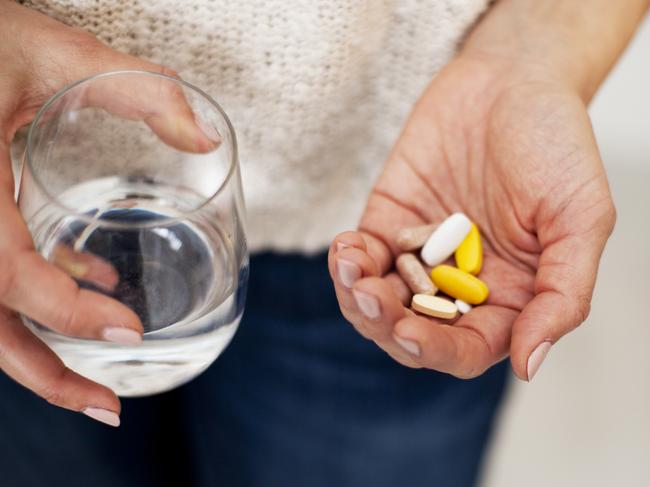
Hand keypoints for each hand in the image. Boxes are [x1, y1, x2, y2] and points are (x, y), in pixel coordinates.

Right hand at [0, 2, 213, 423]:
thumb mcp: (51, 50)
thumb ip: (138, 89)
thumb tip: (206, 141)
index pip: (0, 268)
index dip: (61, 310)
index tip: (129, 330)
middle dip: (44, 374)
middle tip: (107, 407)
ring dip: (39, 351)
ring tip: (98, 377)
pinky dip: (40, 298)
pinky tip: (88, 288)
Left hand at [328, 54, 615, 379]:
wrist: (511, 79)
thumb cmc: (556, 144)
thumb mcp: (581, 218)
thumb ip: (561, 294)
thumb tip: (528, 364)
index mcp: (509, 297)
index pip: (466, 347)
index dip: (435, 348)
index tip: (408, 331)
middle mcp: (461, 284)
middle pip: (412, 332)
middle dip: (384, 324)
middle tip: (371, 298)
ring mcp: (420, 255)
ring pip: (378, 302)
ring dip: (357, 297)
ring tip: (351, 268)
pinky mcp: (390, 222)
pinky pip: (362, 257)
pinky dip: (347, 260)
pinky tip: (345, 247)